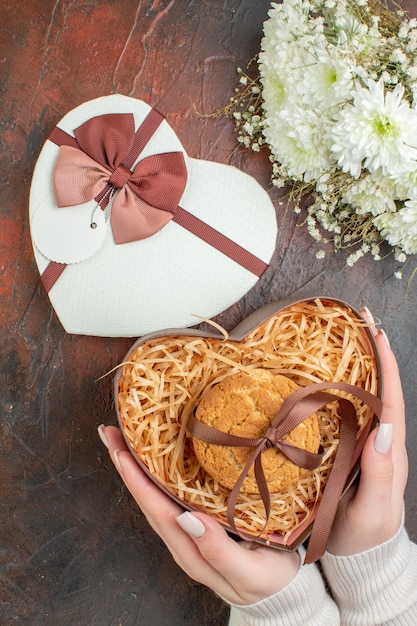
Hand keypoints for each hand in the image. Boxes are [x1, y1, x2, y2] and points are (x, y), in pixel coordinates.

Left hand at [98, 425, 300, 605]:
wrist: (282, 592)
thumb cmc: (268, 581)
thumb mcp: (248, 572)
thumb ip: (219, 551)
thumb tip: (188, 519)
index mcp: (189, 550)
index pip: (155, 510)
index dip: (136, 480)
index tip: (120, 451)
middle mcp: (182, 537)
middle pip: (147, 498)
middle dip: (127, 464)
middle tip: (110, 432)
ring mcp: (189, 528)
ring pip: (155, 493)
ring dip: (137, 464)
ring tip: (122, 436)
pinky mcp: (201, 518)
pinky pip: (172, 492)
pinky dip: (158, 470)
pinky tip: (156, 453)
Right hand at [326, 309, 407, 555]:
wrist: (354, 557)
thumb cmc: (363, 537)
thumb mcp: (374, 512)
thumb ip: (381, 474)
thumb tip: (385, 429)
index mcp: (388, 452)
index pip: (391, 401)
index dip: (386, 366)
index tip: (378, 334)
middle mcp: (377, 442)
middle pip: (378, 389)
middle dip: (372, 353)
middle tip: (358, 321)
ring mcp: (360, 445)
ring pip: (361, 397)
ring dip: (354, 365)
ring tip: (340, 337)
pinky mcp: (343, 451)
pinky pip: (342, 413)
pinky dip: (335, 388)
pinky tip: (318, 378)